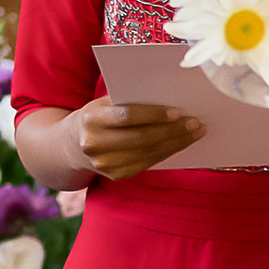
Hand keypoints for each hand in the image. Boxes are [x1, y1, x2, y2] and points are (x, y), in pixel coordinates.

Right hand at [68, 96, 204, 180]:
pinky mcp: (114, 175)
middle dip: (172, 131)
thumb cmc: (100, 114)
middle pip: (141, 138)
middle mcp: (94, 144)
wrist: (72, 145)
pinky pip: (146, 164)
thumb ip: (131, 98)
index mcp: (91, 119)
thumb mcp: (106, 102)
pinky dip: (167, 153)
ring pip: (147, 153)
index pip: (127, 117)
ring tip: (196, 132)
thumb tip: (172, 93)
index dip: (154, 115)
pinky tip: (181, 143)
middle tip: (196, 122)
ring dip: (176, 143)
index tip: (178, 111)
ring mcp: (103, 164)